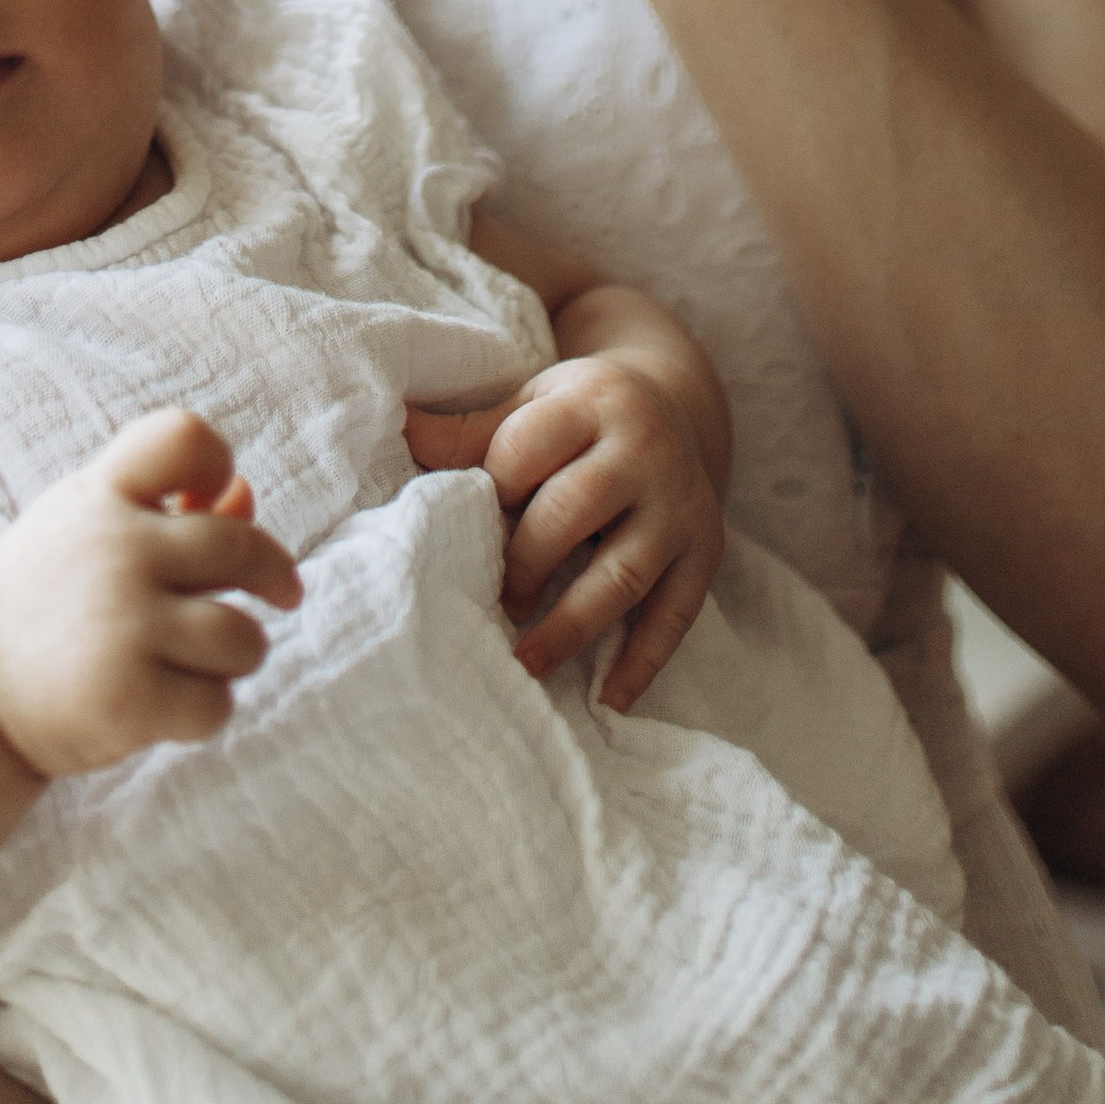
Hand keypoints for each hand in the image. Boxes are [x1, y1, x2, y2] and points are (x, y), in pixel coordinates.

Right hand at [0, 410, 300, 780]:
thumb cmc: (50, 597)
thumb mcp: (93, 532)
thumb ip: (170, 510)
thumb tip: (246, 493)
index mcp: (102, 497)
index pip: (182, 438)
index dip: (215, 461)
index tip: (216, 496)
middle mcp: (114, 550)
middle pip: (240, 549)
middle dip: (275, 576)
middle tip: (284, 595)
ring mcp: (121, 624)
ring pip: (240, 638)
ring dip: (241, 655)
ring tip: (209, 661)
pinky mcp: (126, 697)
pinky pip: (215, 704)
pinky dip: (207, 711)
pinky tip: (173, 707)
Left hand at [404, 356, 723, 709]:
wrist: (674, 404)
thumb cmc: (579, 415)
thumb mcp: (532, 405)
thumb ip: (471, 431)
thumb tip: (398, 424)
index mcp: (592, 403)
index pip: (529, 449)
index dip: (491, 489)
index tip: (467, 523)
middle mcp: (644, 449)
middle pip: (576, 507)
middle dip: (525, 562)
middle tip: (491, 603)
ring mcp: (680, 503)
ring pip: (625, 570)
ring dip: (572, 625)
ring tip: (524, 664)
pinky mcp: (706, 549)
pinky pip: (677, 613)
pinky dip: (643, 661)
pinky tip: (608, 700)